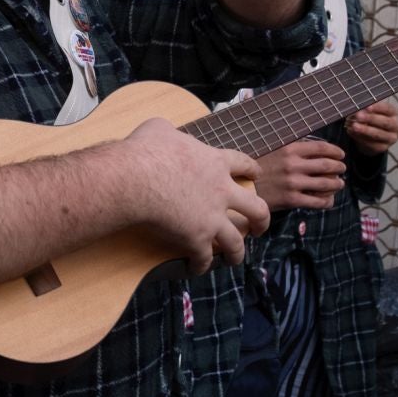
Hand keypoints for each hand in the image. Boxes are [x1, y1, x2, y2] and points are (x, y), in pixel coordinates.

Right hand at [110, 119, 270, 272]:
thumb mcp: (159, 128)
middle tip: (259, 226)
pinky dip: (201, 264)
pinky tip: (196, 267)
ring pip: (236, 241)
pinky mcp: (197, 238)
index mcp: (215, 163)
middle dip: (261, 219)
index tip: (256, 175)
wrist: (135, 178)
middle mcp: (221, 192)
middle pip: (256, 208)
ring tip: (235, 258)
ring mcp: (212, 217)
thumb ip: (171, 132)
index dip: (252, 170)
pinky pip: (204, 257)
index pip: (243, 164)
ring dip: (237, 252)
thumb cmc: (145, 150)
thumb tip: (165, 133)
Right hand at [254, 138, 346, 211]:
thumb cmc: (256, 168)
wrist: (241, 187)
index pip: (321, 148)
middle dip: (339, 167)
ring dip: (337, 184)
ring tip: (339, 184)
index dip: (335, 151)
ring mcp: (293, 183)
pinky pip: (318, 201)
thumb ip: (292, 149)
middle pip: (327, 165)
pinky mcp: (292, 199)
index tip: (341, 154)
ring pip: (326, 184)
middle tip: (342, 169)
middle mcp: (293, 165)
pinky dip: (327, 201)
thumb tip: (314, 149)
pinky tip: (329, 200)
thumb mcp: (274, 151)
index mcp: (289, 150)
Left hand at [345, 100, 397, 155]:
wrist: (368, 136)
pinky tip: (352, 132)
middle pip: (385, 122)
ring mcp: (390, 138)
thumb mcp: (368, 110)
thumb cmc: (368, 118)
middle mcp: (395, 126)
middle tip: (358, 116)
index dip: (378, 107)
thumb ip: (365, 108)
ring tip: (354, 126)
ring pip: (379, 134)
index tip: (367, 107)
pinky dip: (360, 138)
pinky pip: (372, 144)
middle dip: (371, 119)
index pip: (388, 109)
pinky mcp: (382, 147)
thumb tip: (358, 107)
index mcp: (393, 113)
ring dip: (365, 130)